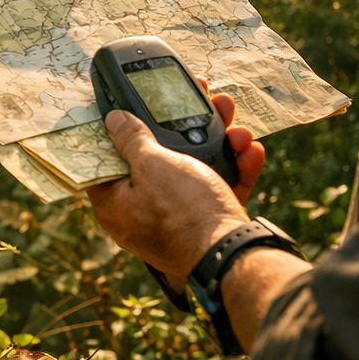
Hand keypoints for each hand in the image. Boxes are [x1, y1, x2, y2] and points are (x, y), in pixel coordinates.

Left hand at [85, 89, 266, 282]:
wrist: (231, 255)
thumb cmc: (183, 211)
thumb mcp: (152, 164)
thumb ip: (132, 139)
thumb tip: (113, 120)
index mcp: (114, 202)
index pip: (107, 159)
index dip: (120, 130)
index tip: (134, 108)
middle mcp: (141, 212)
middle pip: (158, 158)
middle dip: (183, 128)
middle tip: (201, 104)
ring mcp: (176, 218)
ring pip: (195, 169)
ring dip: (219, 143)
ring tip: (236, 125)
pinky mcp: (206, 223)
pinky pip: (217, 187)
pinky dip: (235, 168)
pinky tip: (251, 150)